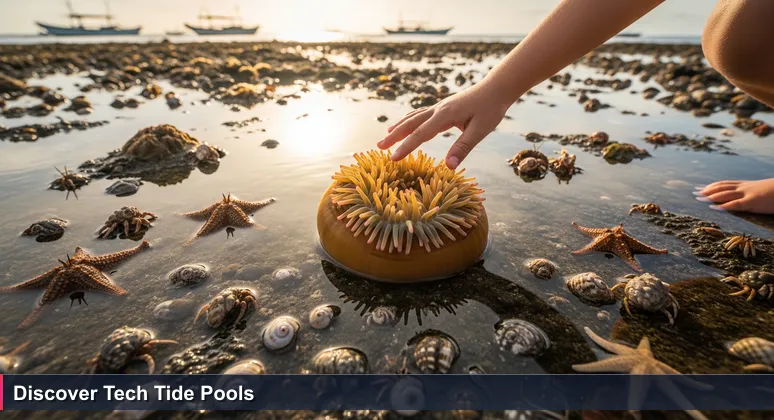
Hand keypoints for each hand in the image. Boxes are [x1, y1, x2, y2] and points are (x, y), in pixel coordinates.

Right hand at [377, 82, 512, 168]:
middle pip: (411, 124)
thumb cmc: (491, 108)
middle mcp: (438, 109)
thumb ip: (463, 147)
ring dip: (398, 127)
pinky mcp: (443, 107)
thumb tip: (449, 166)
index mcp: (445, 115)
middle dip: (394, 136)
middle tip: (378, 147)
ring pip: (413, 117)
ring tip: (385, 136)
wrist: (497, 88)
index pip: (420, 134)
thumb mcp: (480, 130)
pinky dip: (409, 120)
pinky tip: (405, 124)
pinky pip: (420, 114)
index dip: (405, 147)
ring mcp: (439, 107)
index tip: (393, 159)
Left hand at [695, 178, 773, 213]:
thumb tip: (745, 200)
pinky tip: (713, 208)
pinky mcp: (753, 202)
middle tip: (694, 193)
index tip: (701, 188)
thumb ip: (752, 194)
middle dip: (707, 191)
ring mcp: (748, 194)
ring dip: (710, 197)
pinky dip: (723, 206)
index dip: (712, 186)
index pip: (726, 184)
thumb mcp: (762, 191)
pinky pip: (735, 204)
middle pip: (722, 188)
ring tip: (698, 198)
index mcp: (747, 185)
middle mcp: (745, 188)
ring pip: (725, 194)